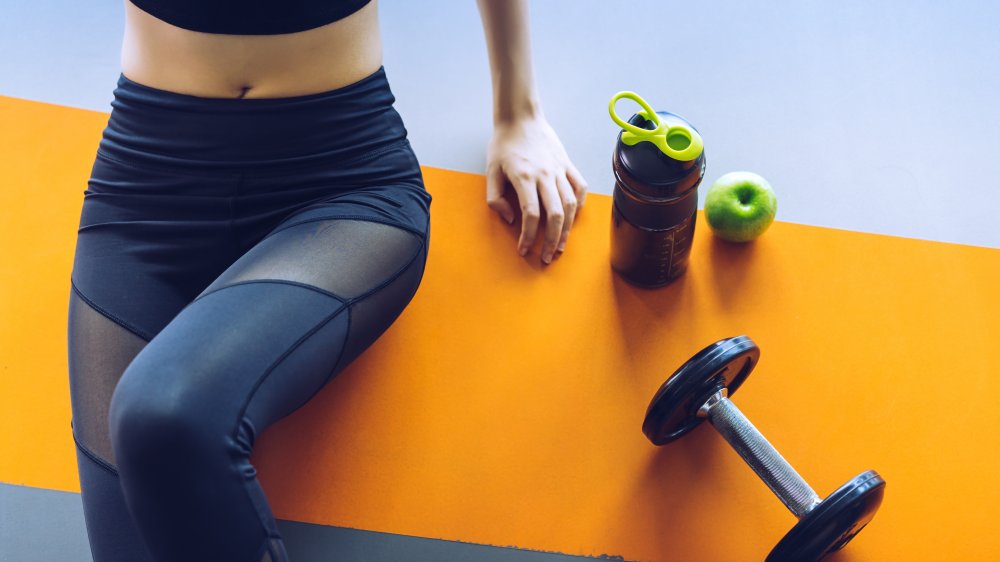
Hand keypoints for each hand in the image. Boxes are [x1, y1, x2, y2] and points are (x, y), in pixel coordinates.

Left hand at [485, 115, 588, 263]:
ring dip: (567, 230)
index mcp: (524, 177)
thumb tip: (510, 219)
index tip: (524, 250)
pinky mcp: (567, 163)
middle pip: (555, 215)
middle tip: (546, 258)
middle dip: (552, 241)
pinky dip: (579, 205)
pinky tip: (573, 218)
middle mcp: (545, 175)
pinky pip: (579, 187)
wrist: (520, 117)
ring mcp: (559, 169)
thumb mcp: (490, 171)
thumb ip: (495, 198)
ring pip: (570, 205)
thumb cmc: (503, 144)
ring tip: (560, 246)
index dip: (528, 237)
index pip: (531, 215)